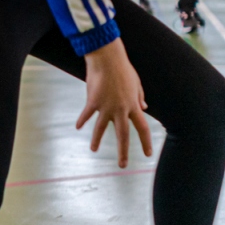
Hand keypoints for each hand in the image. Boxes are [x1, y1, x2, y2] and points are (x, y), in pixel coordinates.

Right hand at [76, 39, 152, 168]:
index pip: (142, 128)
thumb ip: (140, 98)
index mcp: (133, 106)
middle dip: (123, 152)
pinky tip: (77, 127)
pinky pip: (86, 115)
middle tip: (122, 165)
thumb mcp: (137, 83)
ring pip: (101, 129)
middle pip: (123, 135)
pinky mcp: (92, 101)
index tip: (147, 154)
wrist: (107, 58)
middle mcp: (121, 109)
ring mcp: (106, 106)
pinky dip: (81, 120)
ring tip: (93, 150)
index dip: (146, 142)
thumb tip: (144, 108)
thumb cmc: (123, 69)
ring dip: (96, 140)